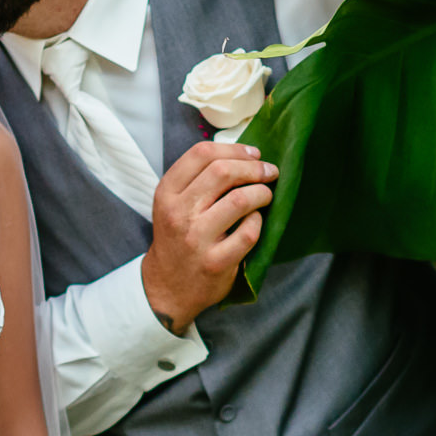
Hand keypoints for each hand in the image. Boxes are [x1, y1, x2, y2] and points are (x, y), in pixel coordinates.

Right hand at [141, 141, 277, 333]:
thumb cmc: (177, 238)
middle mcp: (178, 213)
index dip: (234, 149)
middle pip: (222, 172)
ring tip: (266, 195)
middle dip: (254, 168)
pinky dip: (258, 222)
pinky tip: (256, 221)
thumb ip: (197, 179)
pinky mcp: (215, 262)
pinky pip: (248, 232)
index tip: (254, 154)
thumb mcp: (172, 204)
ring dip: (261, 193)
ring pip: (239, 200)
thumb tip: (244, 154)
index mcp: (167, 192)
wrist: (167, 287)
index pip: (202, 154)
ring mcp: (196, 239)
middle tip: (269, 172)